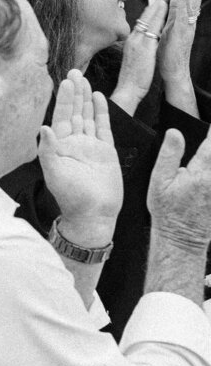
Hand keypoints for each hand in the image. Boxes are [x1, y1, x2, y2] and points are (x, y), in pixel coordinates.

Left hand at [39, 71, 121, 238]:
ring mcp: (90, 146)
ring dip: (87, 98)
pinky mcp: (105, 151)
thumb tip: (43, 127)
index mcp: (60, 146)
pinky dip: (102, 112)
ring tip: (85, 80)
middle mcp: (74, 143)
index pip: (62, 117)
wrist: (94, 215)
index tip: (65, 81)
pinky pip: (103, 127)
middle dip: (75, 93)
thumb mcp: (55, 173)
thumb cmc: (71, 197)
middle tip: (75, 72)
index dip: (64, 99)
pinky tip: (99, 98)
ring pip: (88, 116)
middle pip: (75, 112)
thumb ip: (47, 150)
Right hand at [112, 0, 174, 112]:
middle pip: (147, 13)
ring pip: (149, 17)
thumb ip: (138, 46)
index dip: (155, 5)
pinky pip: (151, 28)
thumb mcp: (134, 57)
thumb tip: (142, 40)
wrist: (126, 89)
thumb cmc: (132, 77)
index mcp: (133, 40)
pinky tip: (164, 7)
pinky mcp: (143, 48)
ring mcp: (137, 41)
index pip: (144, 19)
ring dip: (160, 2)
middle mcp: (134, 37)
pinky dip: (157, 16)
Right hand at [148, 125, 210, 249]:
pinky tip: (202, 178)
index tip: (208, 127)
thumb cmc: (168, 211)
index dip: (210, 132)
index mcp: (201, 172)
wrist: (182, 238)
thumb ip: (169, 154)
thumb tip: (174, 133)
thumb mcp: (159, 181)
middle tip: (207, 143)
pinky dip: (210, 172)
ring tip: (203, 163)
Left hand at [158, 0, 202, 90]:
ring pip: (191, 4)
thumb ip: (174, 10)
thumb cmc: (170, 50)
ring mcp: (187, 27)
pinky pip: (184, 18)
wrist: (171, 70)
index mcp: (184, 17)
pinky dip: (184, 6)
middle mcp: (188, 20)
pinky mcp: (181, 35)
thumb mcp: (171, 25)